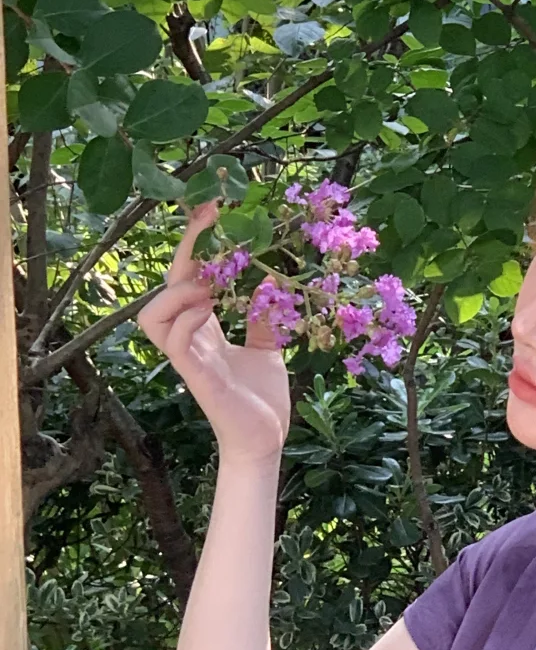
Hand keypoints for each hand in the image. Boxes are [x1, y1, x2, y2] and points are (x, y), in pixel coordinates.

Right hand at [137, 201, 291, 466]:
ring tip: (209, 283)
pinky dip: (187, 320)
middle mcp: (190, 339)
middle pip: (166, 286)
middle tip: (211, 220)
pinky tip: (210, 309)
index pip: (188, 278)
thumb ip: (262, 315)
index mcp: (204, 329)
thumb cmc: (262, 398)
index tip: (213, 209)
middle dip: (185, 250)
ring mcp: (190, 359)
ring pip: (151, 316)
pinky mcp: (197, 378)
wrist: (266, 439)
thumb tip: (269, 276)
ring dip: (177, 292)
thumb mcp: (268, 347)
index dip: (196, 244)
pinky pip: (174, 343)